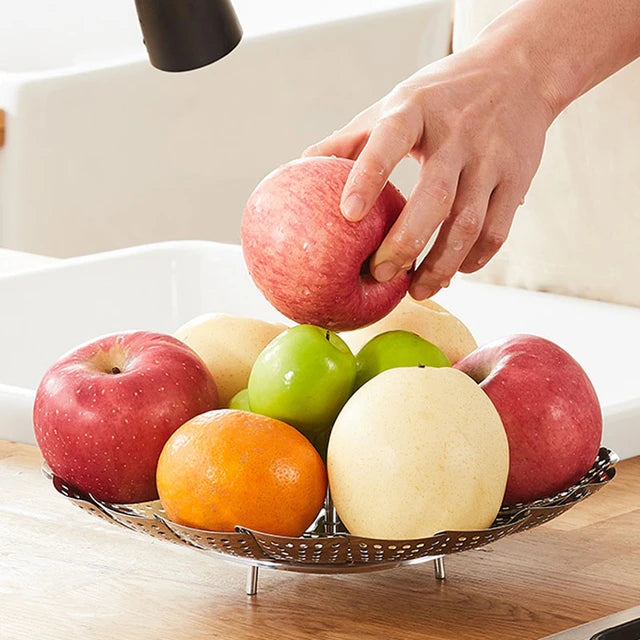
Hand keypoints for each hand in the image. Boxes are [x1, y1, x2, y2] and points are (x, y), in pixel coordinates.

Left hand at [304, 40, 554, 298]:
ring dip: (441, 265)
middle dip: (406, 243)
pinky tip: (454, 274)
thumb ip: (350, 140)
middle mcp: (458, 133)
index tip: (348, 215)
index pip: (390, 141)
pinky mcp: (518, 179)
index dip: (368, 177)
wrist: (518, 72)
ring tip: (418, 291)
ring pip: (469, 224)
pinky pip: (496, 231)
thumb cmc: (440, 97)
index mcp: (417, 109)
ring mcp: (493, 158)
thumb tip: (299, 169)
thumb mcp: (394, 105)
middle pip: (435, 198)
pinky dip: (474, 260)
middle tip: (381, 275)